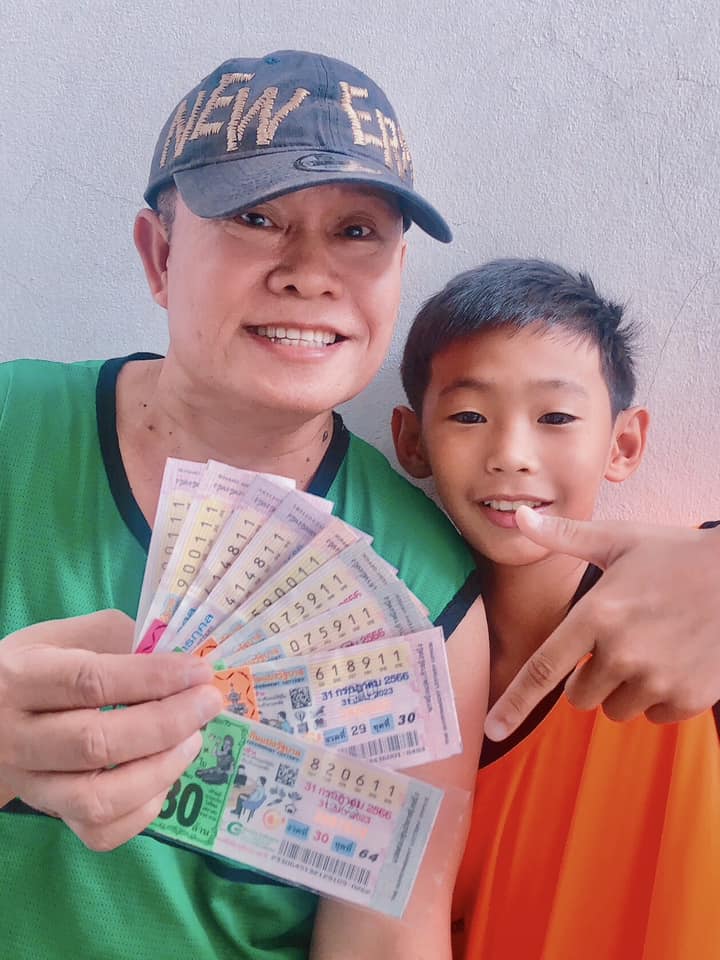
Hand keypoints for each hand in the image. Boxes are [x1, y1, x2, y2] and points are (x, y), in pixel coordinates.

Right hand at [0, 610, 221, 848]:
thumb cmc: (44, 666)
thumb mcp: (68, 636)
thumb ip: (120, 637)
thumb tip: (181, 656)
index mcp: (22, 680)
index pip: (90, 683)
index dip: (153, 678)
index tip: (200, 671)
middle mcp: (16, 738)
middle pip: (95, 744)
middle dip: (166, 724)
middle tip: (209, 703)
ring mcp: (31, 784)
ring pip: (97, 800)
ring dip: (160, 770)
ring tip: (193, 739)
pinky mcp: (50, 814)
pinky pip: (99, 831)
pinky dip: (143, 808)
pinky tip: (166, 774)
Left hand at [485, 509, 719, 739]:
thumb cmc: (677, 555)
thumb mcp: (618, 539)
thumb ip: (564, 537)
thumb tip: (519, 518)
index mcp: (597, 614)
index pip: (543, 669)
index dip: (514, 703)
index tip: (492, 728)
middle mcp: (622, 652)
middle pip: (579, 696)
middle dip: (587, 677)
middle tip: (616, 643)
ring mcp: (657, 678)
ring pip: (615, 708)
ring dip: (622, 689)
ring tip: (649, 648)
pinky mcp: (688, 698)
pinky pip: (653, 715)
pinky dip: (657, 697)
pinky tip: (674, 661)